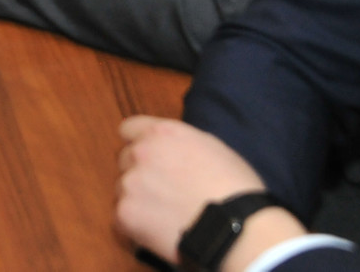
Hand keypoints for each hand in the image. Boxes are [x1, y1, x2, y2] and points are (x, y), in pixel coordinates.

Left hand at [116, 118, 300, 269]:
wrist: (237, 228)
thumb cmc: (235, 190)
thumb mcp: (212, 148)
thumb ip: (181, 142)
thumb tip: (170, 148)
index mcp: (162, 133)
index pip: (129, 129)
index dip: (139, 143)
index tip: (147, 158)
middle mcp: (141, 153)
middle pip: (126, 159)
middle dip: (140, 173)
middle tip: (164, 192)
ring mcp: (130, 183)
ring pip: (123, 188)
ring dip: (138, 199)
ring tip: (167, 214)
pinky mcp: (126, 213)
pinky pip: (121, 217)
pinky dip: (136, 224)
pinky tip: (160, 229)